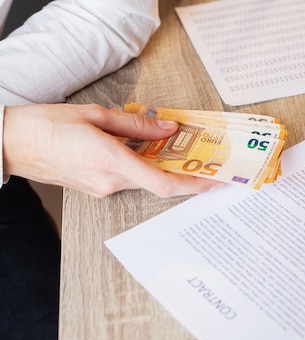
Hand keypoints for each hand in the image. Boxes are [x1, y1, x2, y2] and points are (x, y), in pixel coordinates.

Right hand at [3, 104, 220, 197]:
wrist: (12, 143)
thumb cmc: (46, 126)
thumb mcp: (95, 115)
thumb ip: (136, 124)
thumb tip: (167, 129)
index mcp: (111, 162)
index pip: (162, 183)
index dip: (192, 185)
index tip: (213, 181)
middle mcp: (110, 181)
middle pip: (157, 182)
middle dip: (182, 173)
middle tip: (204, 162)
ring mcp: (102, 188)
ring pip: (143, 180)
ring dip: (161, 168)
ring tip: (176, 150)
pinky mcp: (96, 187)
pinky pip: (128, 179)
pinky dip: (142, 168)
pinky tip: (146, 152)